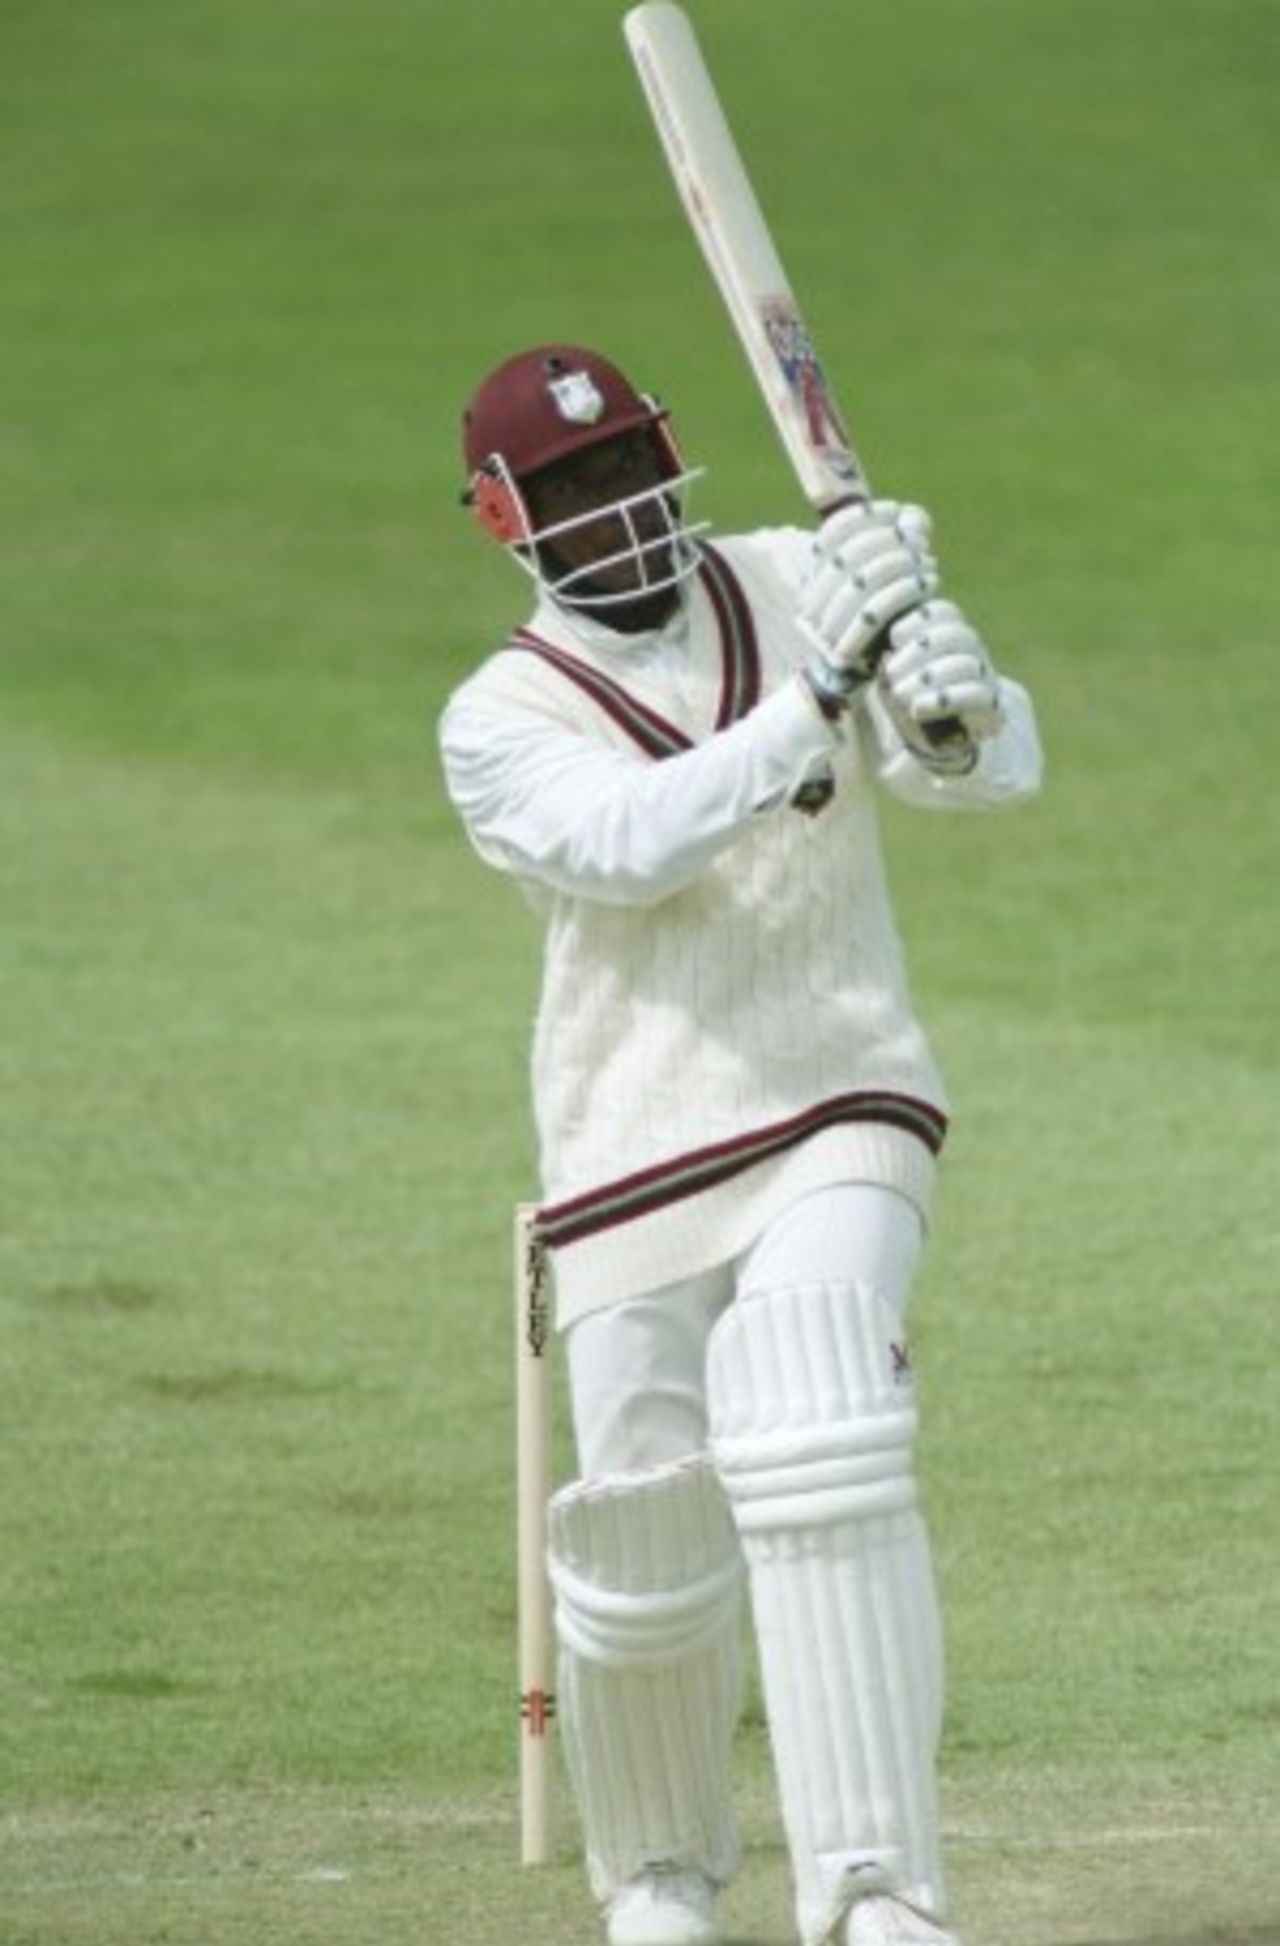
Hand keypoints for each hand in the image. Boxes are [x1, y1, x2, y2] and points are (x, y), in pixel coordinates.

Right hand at [796, 500, 938, 683]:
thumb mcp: (894, 570)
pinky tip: (931, 584)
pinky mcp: (844, 650)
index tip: (895, 511)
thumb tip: (910, 518)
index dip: (863, 517)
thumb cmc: (887, 611)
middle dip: (889, 542)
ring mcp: (826, 626)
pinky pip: (875, 614)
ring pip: (863, 583)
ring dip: (902, 567)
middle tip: (919, 543)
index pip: (831, 534)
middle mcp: (814, 598)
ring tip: (929, 564)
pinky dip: (906, 593)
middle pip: (850, 556)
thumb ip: (902, 537)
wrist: (871, 669)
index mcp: (817, 575)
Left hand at [879, 601, 1004, 755]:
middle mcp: (973, 654)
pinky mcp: (993, 711)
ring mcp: (986, 681)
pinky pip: (977, 696)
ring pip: (966, 664)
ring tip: (900, 694)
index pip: (944, 612)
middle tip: (891, 672)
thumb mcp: (889, 677)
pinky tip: (918, 708)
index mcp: (949, 635)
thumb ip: (886, 660)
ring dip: (928, 677)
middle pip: (955, 635)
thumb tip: (886, 653)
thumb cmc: (906, 702)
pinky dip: (944, 700)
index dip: (918, 620)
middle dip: (918, 651)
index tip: (892, 639)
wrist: (930, 746)